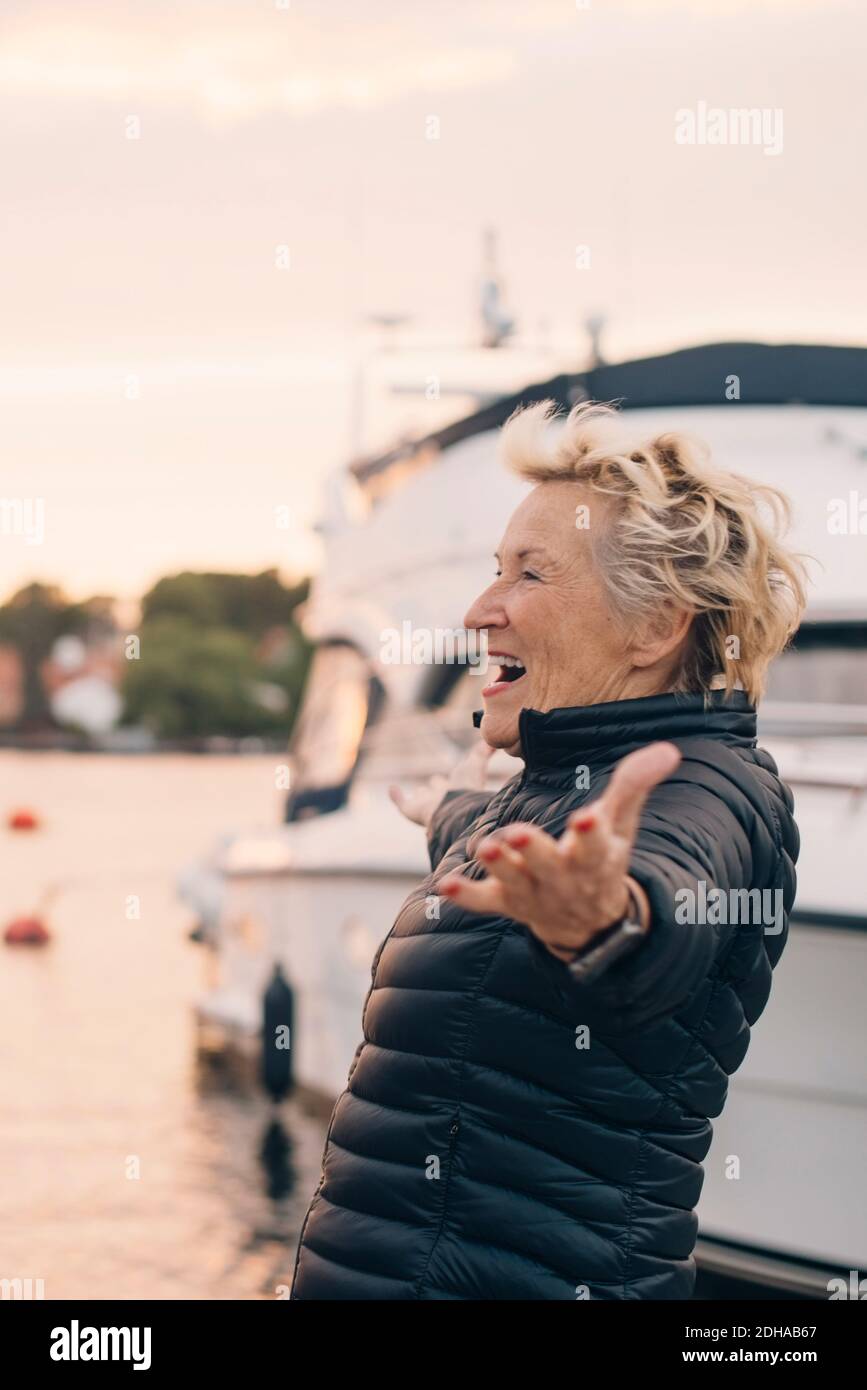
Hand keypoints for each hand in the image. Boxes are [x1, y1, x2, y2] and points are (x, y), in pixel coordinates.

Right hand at [389, 739, 494, 829]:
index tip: (454, 775)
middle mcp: (442, 797)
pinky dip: (397, 797)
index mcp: (457, 790)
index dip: (453, 779)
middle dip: (437, 787)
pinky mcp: (411, 810)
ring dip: (421, 795)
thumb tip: (495, 740)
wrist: (452, 808)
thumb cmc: (466, 787)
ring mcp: (426, 804)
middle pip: (437, 790)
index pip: (453, 783)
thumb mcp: (476, 763)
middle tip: (436, 784)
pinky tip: (392, 789)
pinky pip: (402, 803)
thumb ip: (484, 751)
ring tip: (418, 793)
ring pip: (422, 798)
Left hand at [438, 741, 681, 958]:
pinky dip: (466, 895)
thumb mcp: (622, 824)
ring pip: (514, 880)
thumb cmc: (603, 859)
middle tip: (518, 832)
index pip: (595, 843)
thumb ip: (635, 785)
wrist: (589, 922)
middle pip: (548, 863)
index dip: (591, 831)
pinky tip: (445, 883)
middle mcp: (563, 877)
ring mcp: (533, 892)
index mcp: (595, 856)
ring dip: (498, 866)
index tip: (586, 817)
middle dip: (534, 850)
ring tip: (483, 847)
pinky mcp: (507, 902)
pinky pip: (485, 901)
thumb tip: (668, 750)